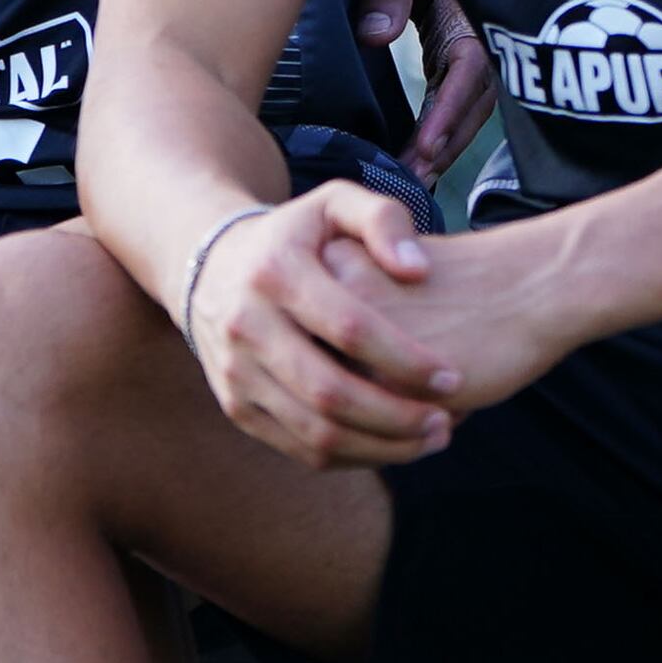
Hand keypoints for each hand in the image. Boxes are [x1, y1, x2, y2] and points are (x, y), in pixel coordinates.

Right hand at [183, 182, 456, 469]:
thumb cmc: (295, 237)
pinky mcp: (235, 406)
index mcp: (275, 272)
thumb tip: (417, 270)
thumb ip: (383, 219)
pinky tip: (394, 445)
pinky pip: (299, 449)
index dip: (405, 359)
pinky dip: (353, 457)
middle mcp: (246, 326)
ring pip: (315, 433)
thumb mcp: (333, 205)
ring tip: (433, 438)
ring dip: (382, 448)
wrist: (210, 268)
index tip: (452, 377)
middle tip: (446, 421)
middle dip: (398, 417)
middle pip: (329, 393)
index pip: (348, 328)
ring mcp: (236, 373)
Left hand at [350, 0, 500, 177]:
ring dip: (445, 140)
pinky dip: (443, 121)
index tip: (427, 147)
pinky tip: (423, 149)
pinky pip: (456, 88)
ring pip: (468, 100)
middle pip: (473, 99)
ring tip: (417, 177)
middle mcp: (478, 25)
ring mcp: (469, 33)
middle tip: (416, 179)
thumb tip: (376, 38)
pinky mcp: (455, 37)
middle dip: (447, 142)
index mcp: (472, 3)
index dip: (448, 112)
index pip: (466, 70)